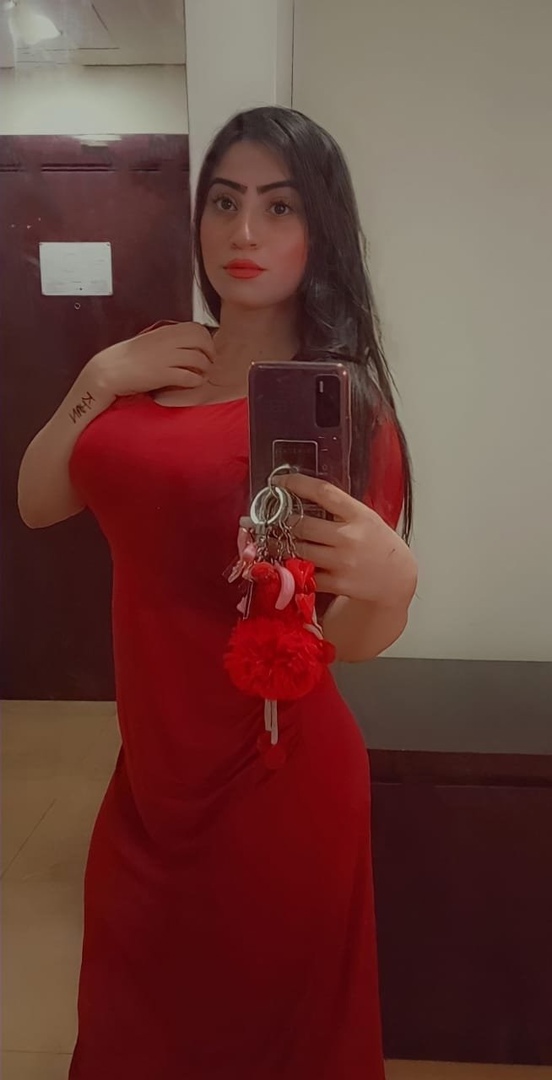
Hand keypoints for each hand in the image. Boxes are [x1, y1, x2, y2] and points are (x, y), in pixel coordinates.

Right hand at [86, 322, 214, 401]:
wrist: (109, 371)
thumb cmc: (129, 358)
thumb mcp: (151, 341)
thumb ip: (169, 340)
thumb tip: (186, 344)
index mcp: (165, 331)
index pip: (196, 328)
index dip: (206, 339)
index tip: (205, 350)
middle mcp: (167, 341)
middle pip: (202, 340)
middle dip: (210, 353)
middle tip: (209, 364)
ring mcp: (165, 357)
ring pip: (199, 359)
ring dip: (204, 369)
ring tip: (201, 376)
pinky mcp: (162, 374)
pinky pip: (189, 376)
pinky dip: (195, 381)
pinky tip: (191, 384)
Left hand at [279, 473, 416, 605]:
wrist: (396, 578)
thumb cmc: (379, 544)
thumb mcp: (366, 517)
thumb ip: (340, 508)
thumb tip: (303, 494)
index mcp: (358, 514)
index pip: (322, 492)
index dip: (296, 483)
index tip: (278, 482)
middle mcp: (349, 537)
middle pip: (302, 524)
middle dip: (280, 521)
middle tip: (270, 519)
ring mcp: (342, 561)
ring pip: (298, 550)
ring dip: (278, 545)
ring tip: (271, 540)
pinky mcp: (337, 583)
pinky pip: (305, 574)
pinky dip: (292, 568)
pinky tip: (286, 562)